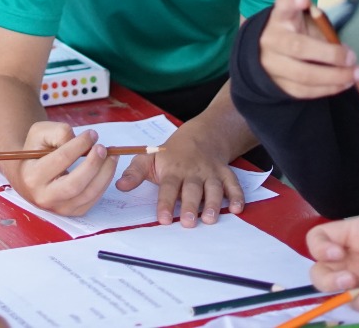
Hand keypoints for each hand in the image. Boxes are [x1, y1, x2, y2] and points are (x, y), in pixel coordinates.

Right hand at [8, 123, 113, 216]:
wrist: (27, 174)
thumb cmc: (35, 151)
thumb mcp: (39, 133)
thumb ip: (59, 133)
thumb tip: (84, 143)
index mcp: (32, 176)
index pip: (61, 159)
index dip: (80, 145)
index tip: (92, 134)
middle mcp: (43, 197)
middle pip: (75, 184)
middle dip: (93, 164)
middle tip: (103, 148)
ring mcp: (58, 209)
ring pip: (87, 194)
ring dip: (105, 174)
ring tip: (111, 157)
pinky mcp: (71, 213)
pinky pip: (92, 201)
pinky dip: (103, 184)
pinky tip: (107, 169)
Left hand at [115, 114, 242, 226]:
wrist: (201, 136)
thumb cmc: (170, 154)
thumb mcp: (149, 158)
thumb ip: (135, 173)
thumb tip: (120, 186)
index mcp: (173, 169)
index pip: (168, 187)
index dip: (165, 203)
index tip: (162, 219)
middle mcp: (193, 172)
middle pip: (192, 189)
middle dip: (190, 205)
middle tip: (187, 222)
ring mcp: (211, 173)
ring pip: (214, 188)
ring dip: (214, 204)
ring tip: (210, 219)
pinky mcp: (225, 174)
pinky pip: (234, 184)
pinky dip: (238, 196)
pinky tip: (238, 208)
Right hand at [258, 0, 358, 98]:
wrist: (267, 53)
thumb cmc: (295, 32)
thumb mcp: (304, 20)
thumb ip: (322, 29)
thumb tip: (347, 53)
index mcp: (280, 17)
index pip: (283, 5)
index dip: (293, 1)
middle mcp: (272, 39)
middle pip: (298, 47)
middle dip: (330, 54)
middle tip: (352, 57)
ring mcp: (271, 63)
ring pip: (303, 75)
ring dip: (334, 77)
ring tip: (356, 75)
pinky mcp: (276, 84)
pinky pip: (304, 91)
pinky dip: (327, 88)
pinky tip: (344, 84)